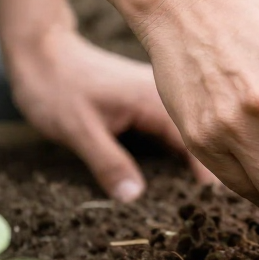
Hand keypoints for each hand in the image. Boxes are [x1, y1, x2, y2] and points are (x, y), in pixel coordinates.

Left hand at [6, 26, 216, 200]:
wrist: (43, 52)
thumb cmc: (56, 88)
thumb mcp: (78, 130)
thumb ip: (108, 163)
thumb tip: (134, 197)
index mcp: (154, 99)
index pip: (195, 140)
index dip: (210, 172)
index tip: (215, 203)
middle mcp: (165, 95)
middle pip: (200, 135)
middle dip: (211, 167)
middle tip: (212, 206)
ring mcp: (160, 96)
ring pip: (191, 132)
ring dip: (197, 159)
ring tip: (202, 197)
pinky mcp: (150, 101)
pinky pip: (175, 128)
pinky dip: (180, 150)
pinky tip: (178, 173)